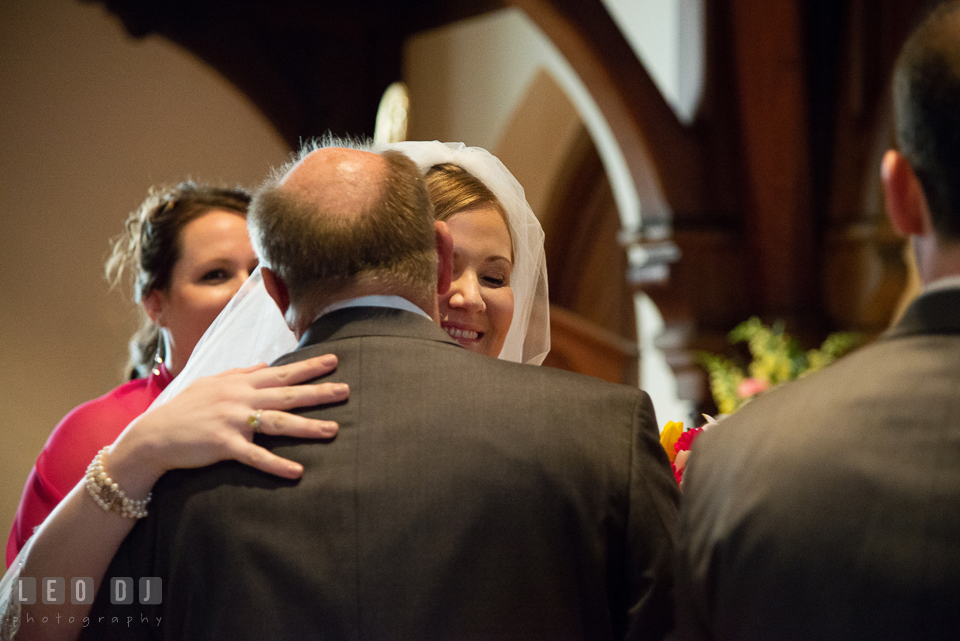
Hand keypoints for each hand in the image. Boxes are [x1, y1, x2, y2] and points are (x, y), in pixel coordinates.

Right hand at [106, 354, 347, 495]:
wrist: (153, 435)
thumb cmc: (184, 409)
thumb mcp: (211, 383)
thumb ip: (240, 373)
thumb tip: (266, 364)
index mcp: (239, 384)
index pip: (281, 373)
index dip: (308, 367)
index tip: (333, 360)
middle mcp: (240, 399)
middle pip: (287, 395)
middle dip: (318, 392)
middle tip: (346, 390)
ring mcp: (233, 421)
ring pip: (278, 423)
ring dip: (307, 427)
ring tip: (333, 430)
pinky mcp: (224, 445)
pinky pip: (255, 456)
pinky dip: (276, 465)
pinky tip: (297, 472)